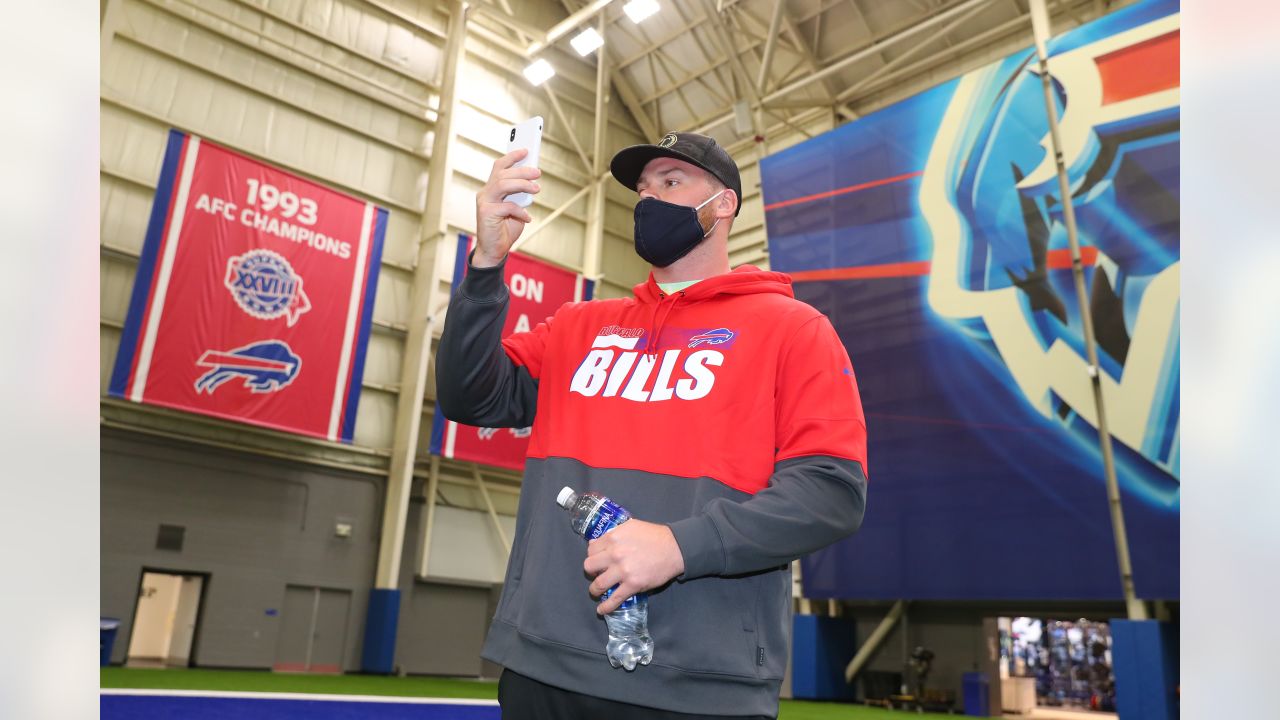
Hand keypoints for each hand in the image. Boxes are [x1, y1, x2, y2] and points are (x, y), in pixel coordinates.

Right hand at [473, 149, 540, 267]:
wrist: (494, 251)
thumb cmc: (506, 229)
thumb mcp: (516, 209)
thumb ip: (521, 196)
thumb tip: (532, 182)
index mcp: (491, 189)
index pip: (499, 166)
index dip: (512, 157)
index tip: (526, 150)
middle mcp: (485, 193)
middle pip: (503, 173)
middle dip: (522, 170)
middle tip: (538, 172)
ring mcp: (484, 202)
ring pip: (503, 184)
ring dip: (522, 184)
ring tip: (537, 189)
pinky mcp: (486, 213)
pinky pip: (507, 206)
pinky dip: (520, 211)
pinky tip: (528, 217)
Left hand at [583, 519, 685, 614]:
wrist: (674, 548)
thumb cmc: (653, 536)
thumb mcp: (630, 526)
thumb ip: (611, 534)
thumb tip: (594, 544)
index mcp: (613, 538)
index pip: (591, 550)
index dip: (593, 556)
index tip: (598, 561)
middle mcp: (615, 554)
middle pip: (589, 567)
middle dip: (591, 572)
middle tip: (598, 574)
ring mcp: (623, 571)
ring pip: (598, 585)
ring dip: (595, 590)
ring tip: (597, 592)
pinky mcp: (633, 585)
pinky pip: (614, 599)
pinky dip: (606, 607)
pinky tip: (601, 610)